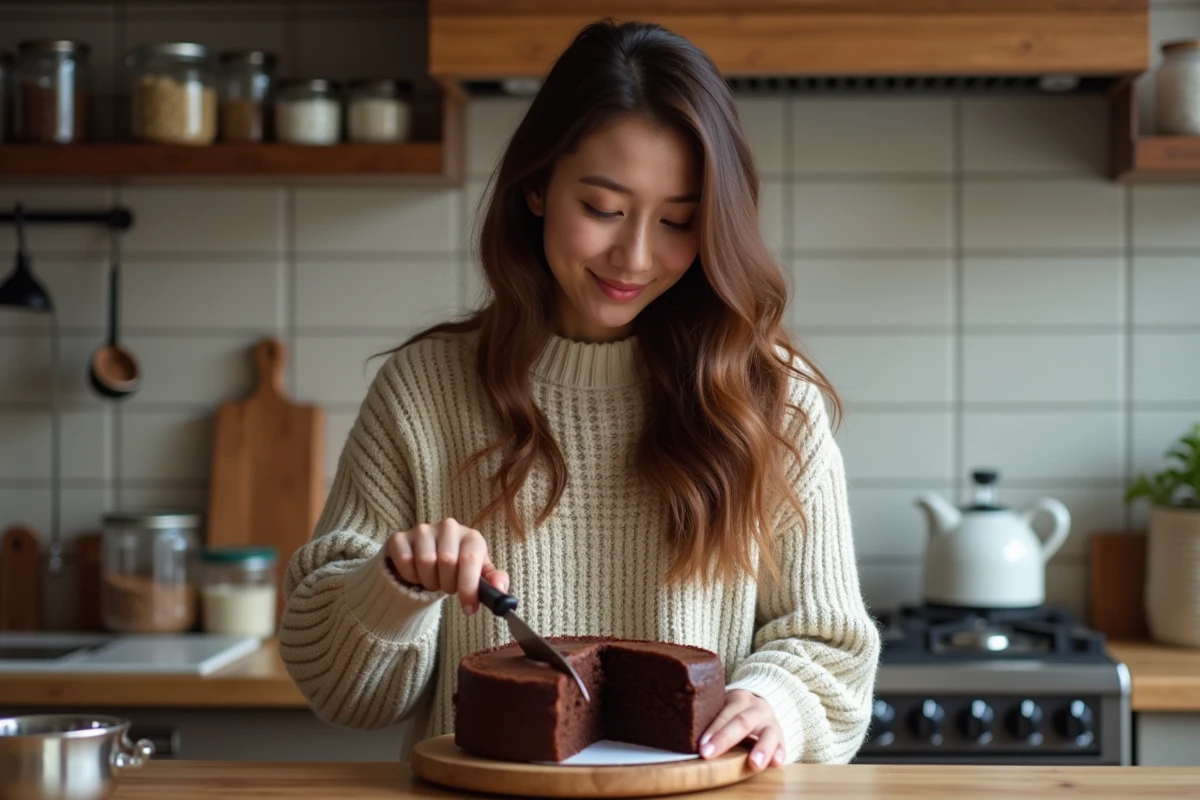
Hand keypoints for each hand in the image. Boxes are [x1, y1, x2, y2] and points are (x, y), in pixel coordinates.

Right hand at [385, 518, 508, 615]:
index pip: (470, 559)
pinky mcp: (400, 537)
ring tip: (434, 579)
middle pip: (446, 562)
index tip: (468, 608)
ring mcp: (423, 530)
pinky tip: (417, 574)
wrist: (430, 558)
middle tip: (448, 586)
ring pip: (424, 562)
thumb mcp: (479, 574)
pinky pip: (404, 561)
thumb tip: (500, 590)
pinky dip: (410, 576)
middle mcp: (449, 527)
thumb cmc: (459, 567)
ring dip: (429, 581)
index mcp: (471, 536)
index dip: (468, 588)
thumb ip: (493, 582)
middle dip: (448, 585)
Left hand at [699, 689, 784, 771]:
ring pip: (769, 733)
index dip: (713, 730)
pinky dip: (780, 753)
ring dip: (761, 749)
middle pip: (742, 722)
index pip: (724, 714)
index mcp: (739, 699)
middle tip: (709, 754)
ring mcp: (771, 722)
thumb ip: (711, 718)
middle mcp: (757, 708)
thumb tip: (684, 735)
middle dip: (725, 739)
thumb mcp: (724, 708)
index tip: (701, 746)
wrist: (760, 707)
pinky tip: (776, 763)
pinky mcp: (781, 737)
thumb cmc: (734, 713)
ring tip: (754, 763)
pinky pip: (782, 744)